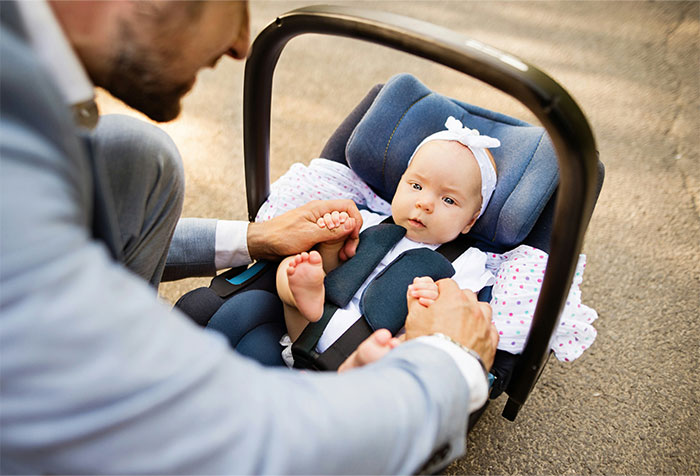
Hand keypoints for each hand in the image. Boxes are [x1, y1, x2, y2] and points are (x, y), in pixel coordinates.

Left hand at [246, 200, 362, 260]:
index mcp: (320, 208)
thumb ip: (331, 230)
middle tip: (349, 252)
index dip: (355, 220)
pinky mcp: (315, 234)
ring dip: (346, 242)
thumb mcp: (308, 234)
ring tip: (344, 256)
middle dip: (352, 235)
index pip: (348, 206)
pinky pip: (332, 237)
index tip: (353, 236)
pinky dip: (337, 246)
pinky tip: (336, 255)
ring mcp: (319, 224)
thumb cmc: (281, 236)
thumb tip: (351, 223)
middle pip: (347, 219)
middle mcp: (321, 214)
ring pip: (341, 229)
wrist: (263, 243)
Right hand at [405, 278, 497, 369]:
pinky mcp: (491, 342)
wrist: (444, 373)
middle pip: (466, 294)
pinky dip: (483, 329)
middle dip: (456, 300)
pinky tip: (474, 335)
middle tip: (446, 311)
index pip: (447, 284)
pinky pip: (491, 329)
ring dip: (474, 311)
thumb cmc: (430, 347)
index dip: (439, 290)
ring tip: (463, 321)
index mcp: (454, 299)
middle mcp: (473, 310)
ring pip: (483, 309)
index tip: (435, 297)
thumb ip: (414, 301)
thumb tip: (413, 291)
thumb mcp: (413, 320)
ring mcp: (484, 325)